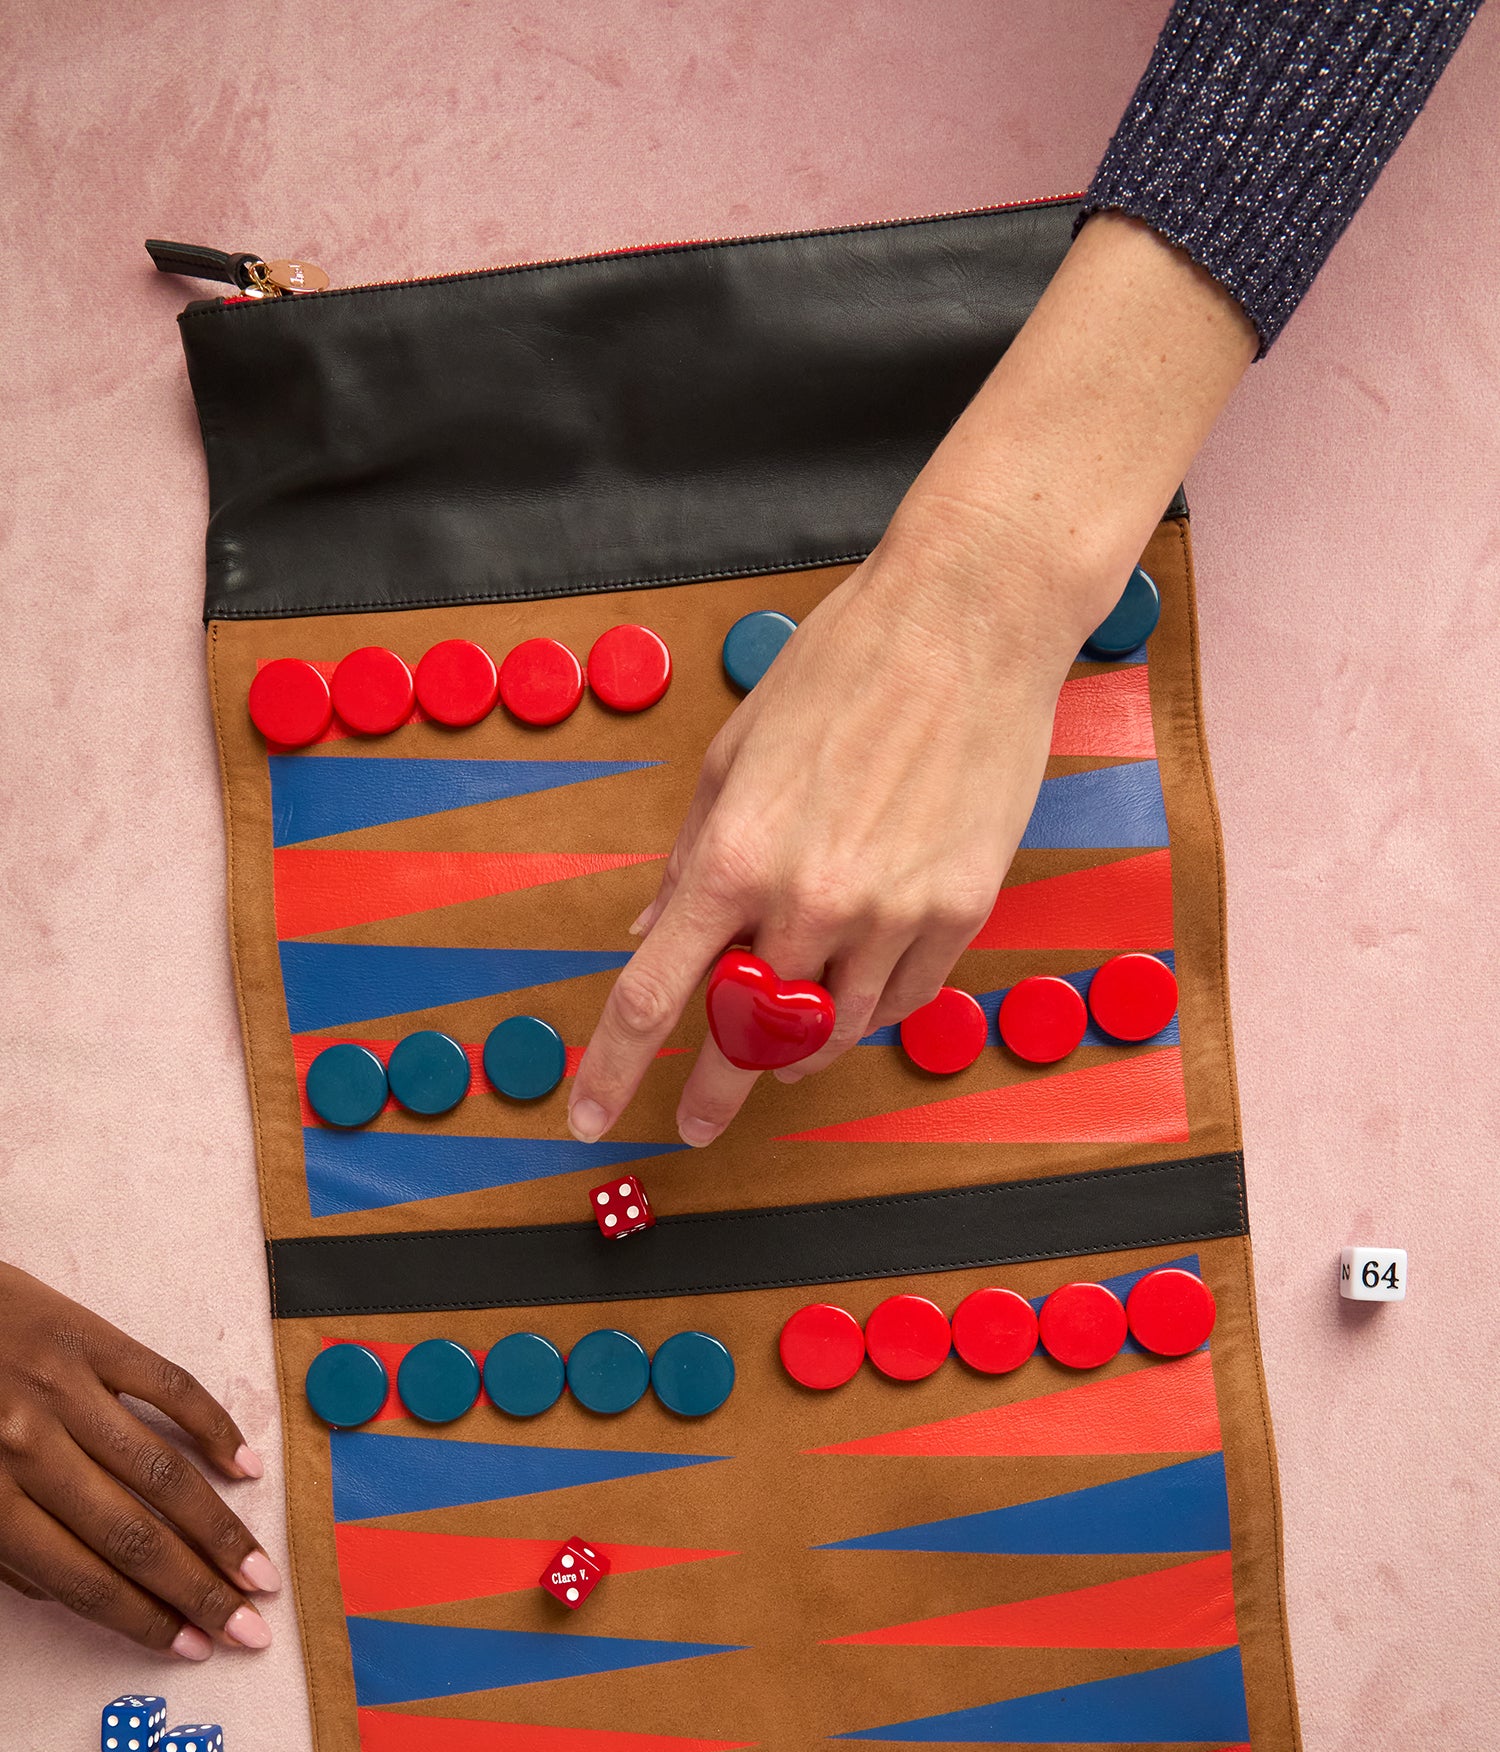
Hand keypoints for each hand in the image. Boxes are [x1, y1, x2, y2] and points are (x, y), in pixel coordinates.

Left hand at [0, 1262, 277, 1658]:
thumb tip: (77, 1593)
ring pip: (162, 1473)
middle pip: (133, 1537)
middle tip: (251, 1628)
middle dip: (200, 1592)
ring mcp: (64, 1388)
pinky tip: (244, 1466)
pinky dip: (213, 1427)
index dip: (144, 1621)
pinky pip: (168, 1386)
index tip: (194, 1646)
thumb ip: (4, 1552)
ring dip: (219, 1531)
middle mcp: (27, 1447)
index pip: (82, 1579)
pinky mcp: (90, 1337)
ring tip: (259, 1571)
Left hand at [568, 212, 1254, 1147]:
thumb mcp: (734, 754)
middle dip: (717, 1088)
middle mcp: (810, 898)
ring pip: (832, 1030)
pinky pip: (902, 999)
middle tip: (696, 1121)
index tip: (589, 1120)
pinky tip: (857, 985)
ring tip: (789, 1039)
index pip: (655, 996)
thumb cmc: (845, 668)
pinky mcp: (958, 909)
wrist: (970, 622)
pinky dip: (870, 1004)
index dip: (613, 1072)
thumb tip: (651, 929)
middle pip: (749, 1035)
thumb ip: (691, 857)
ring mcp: (892, 911)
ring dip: (801, 1046)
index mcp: (735, 856)